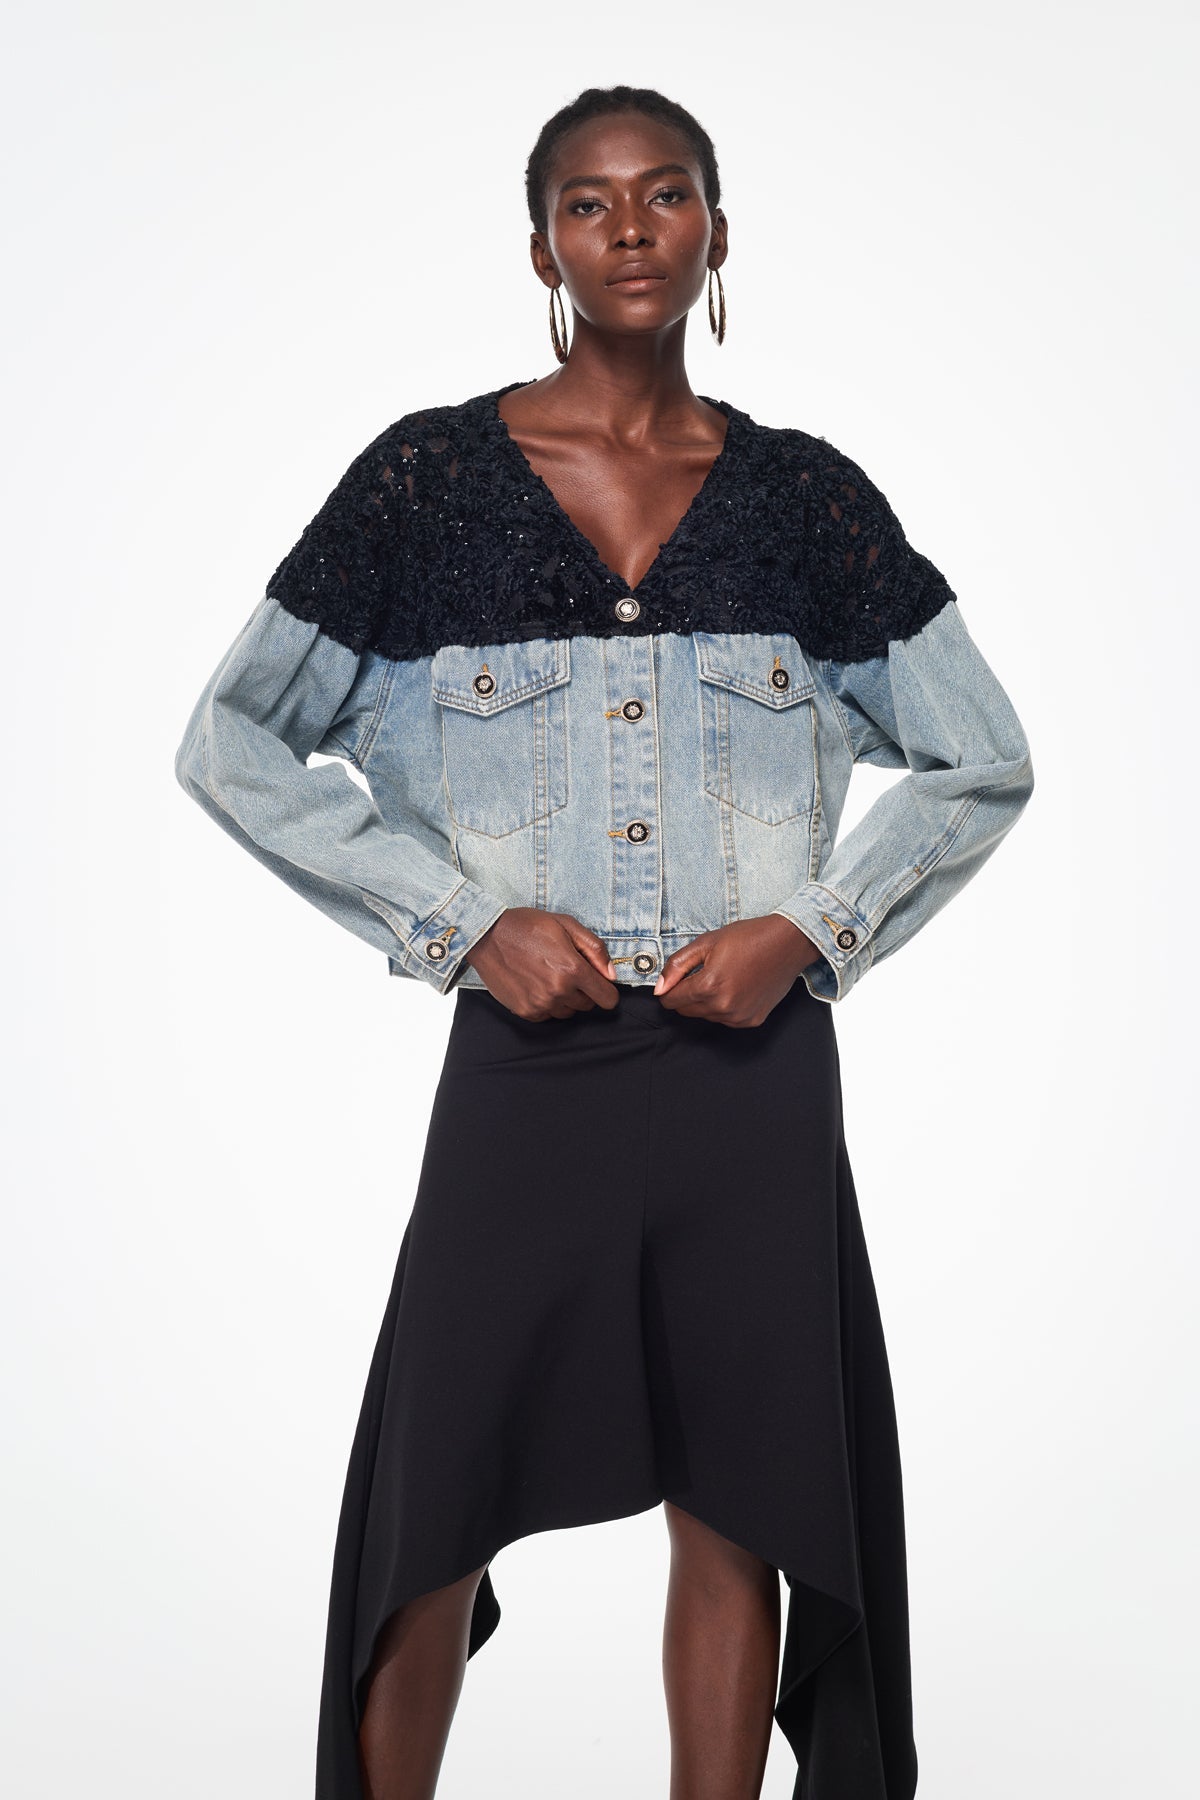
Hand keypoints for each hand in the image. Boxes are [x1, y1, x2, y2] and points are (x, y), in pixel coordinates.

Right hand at [461, 908, 619, 1020]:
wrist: (487, 936)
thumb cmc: (527, 926)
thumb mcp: (567, 925)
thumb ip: (595, 950)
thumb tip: (611, 975)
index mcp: (573, 969)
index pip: (607, 999)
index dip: (607, 990)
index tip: (599, 982)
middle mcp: (558, 991)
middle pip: (588, 1006)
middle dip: (584, 991)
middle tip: (568, 971)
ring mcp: (541, 1003)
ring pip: (568, 1012)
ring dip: (565, 999)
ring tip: (550, 976)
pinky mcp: (526, 1011)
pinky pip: (548, 1016)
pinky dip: (547, 1004)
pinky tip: (536, 984)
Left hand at [652, 915, 823, 1026]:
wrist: (788, 943)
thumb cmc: (748, 938)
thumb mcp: (706, 943)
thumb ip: (677, 966)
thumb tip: (658, 989)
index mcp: (708, 987)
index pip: (671, 1001)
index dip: (669, 989)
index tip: (678, 978)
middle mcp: (723, 1007)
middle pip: (686, 1011)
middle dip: (687, 995)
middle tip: (703, 973)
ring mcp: (739, 1017)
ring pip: (705, 1017)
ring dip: (706, 1002)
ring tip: (724, 977)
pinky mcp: (752, 1020)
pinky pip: (726, 1020)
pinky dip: (725, 1007)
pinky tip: (737, 987)